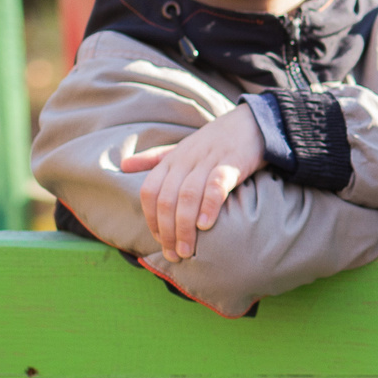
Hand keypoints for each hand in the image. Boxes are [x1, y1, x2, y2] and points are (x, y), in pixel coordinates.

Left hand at [120, 105, 266, 260]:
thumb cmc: (217, 139)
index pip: (150, 192)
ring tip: (188, 250)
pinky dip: (209, 206)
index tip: (159, 241)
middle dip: (167, 231)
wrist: (253, 122)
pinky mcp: (232, 162)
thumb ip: (155, 158)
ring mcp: (208, 160)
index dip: (151, 219)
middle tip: (174, 255)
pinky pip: (216, 185)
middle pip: (167, 199)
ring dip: (184, 227)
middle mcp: (186, 160)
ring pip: (188, 196)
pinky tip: (206, 225)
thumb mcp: (182, 147)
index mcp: (172, 160)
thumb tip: (123, 165)